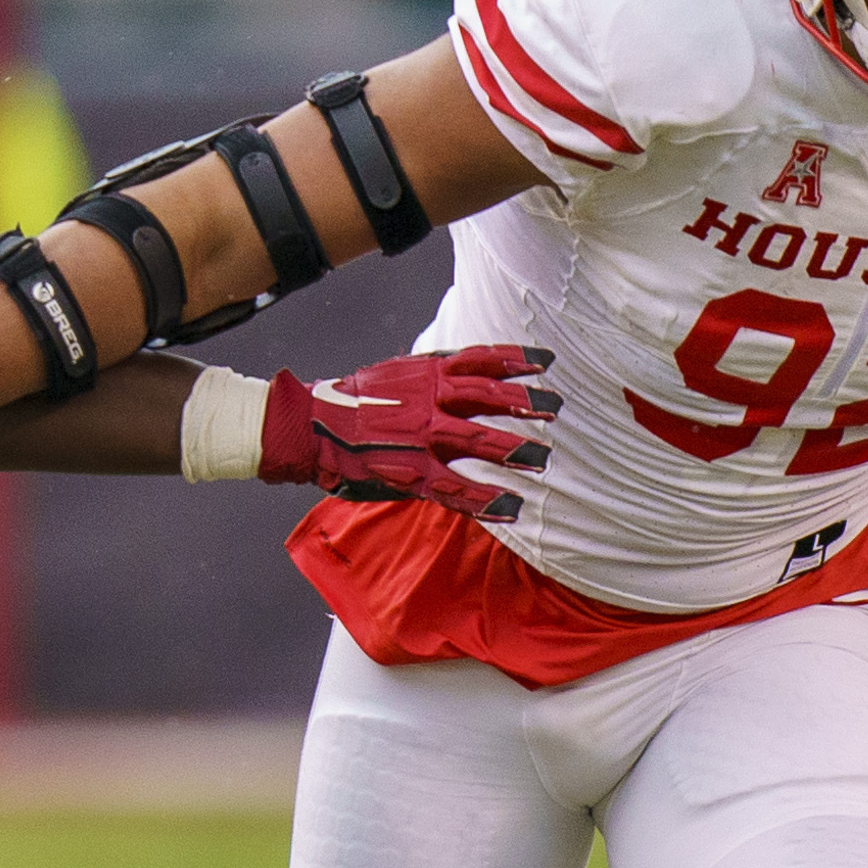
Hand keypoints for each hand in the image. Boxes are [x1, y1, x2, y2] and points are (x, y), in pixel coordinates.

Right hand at [260, 345, 560, 523]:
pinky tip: (512, 508)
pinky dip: (486, 500)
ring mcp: (421, 437)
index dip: (516, 360)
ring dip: (513, 450)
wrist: (311, 425)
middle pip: (487, 398)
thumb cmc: (355, 400)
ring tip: (542, 458)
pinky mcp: (411, 472)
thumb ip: (433, 374)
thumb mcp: (398, 373)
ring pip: (477, 442)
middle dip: (525, 403)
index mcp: (427, 373)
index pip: (481, 360)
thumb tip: (465, 370)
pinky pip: (455, 488)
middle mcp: (429, 400)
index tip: (546, 362)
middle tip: (556, 407)